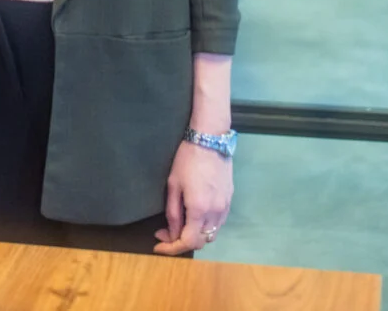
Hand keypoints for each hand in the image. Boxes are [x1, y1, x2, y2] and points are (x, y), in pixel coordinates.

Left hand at [153, 140, 232, 255]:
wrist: (210, 140)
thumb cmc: (187, 159)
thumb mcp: (174, 185)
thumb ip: (173, 213)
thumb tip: (171, 234)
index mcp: (199, 210)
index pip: (187, 242)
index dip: (171, 248)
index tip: (158, 245)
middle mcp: (215, 213)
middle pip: (201, 242)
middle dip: (182, 242)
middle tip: (165, 232)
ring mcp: (225, 207)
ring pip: (211, 234)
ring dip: (195, 235)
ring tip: (180, 225)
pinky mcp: (229, 200)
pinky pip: (218, 223)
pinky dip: (206, 226)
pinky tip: (195, 216)